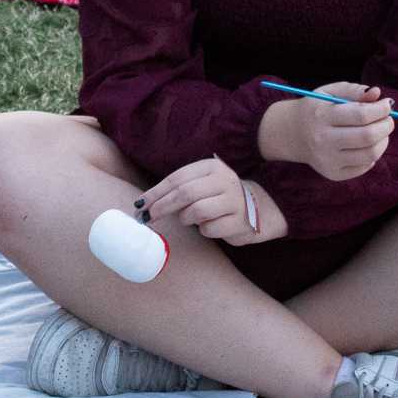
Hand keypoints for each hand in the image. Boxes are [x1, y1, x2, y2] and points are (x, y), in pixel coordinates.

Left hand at [140, 156, 283, 244]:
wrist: (258, 207)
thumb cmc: (217, 196)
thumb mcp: (200, 184)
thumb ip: (176, 190)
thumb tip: (143, 205)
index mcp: (211, 167)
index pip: (177, 178)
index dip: (155, 192)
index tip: (140, 205)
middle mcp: (225, 180)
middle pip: (184, 194)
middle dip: (162, 207)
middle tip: (148, 217)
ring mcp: (235, 201)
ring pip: (196, 212)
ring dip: (185, 219)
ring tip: (189, 219)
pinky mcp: (241, 221)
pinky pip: (209, 229)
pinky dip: (203, 230)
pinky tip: (209, 225)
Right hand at [267, 83, 393, 181]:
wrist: (291, 133)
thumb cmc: (316, 108)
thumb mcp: (330, 92)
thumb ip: (354, 91)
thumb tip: (377, 94)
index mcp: (321, 115)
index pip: (361, 115)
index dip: (381, 110)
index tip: (387, 105)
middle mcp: (322, 139)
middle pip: (367, 136)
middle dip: (386, 126)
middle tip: (388, 120)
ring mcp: (327, 159)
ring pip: (369, 154)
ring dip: (383, 141)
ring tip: (380, 132)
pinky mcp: (332, 173)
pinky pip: (364, 167)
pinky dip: (372, 155)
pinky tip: (366, 145)